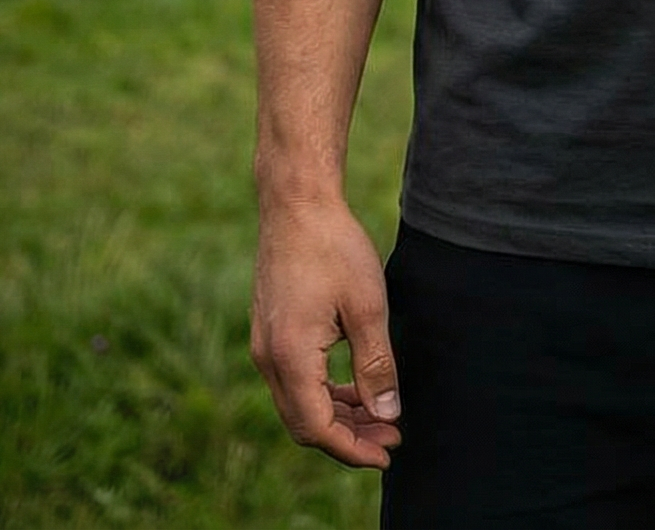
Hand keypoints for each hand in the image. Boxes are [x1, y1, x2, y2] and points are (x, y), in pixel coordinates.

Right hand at [251, 197, 402, 469]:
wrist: (297, 203)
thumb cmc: (334, 247)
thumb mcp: (367, 306)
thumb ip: (376, 365)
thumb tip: (387, 413)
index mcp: (290, 357)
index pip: (318, 428)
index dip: (353, 448)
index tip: (388, 451)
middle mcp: (268, 359)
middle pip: (305, 424)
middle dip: (349, 436)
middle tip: (391, 435)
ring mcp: (263, 346)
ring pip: (298, 404)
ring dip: (337, 415)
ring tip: (379, 414)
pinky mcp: (268, 333)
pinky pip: (294, 381)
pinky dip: (323, 393)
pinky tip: (353, 387)